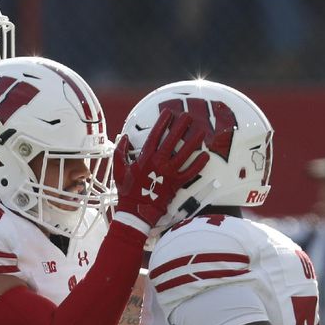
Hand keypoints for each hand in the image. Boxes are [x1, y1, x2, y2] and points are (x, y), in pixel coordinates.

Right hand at [113, 109, 208, 228]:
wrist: (136, 211)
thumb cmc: (127, 190)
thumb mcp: (119, 170)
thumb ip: (120, 152)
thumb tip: (124, 137)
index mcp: (145, 158)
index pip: (155, 135)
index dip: (163, 122)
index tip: (169, 113)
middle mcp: (159, 163)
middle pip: (172, 140)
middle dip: (181, 126)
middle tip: (188, 116)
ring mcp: (169, 173)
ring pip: (184, 154)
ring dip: (193, 142)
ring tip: (201, 131)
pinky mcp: (176, 183)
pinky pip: (190, 172)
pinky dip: (198, 165)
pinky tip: (205, 156)